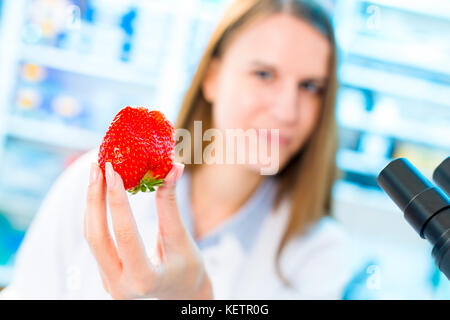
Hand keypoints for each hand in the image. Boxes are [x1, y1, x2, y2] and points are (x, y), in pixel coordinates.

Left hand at [84, 162, 212, 299]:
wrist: (181, 293)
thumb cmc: (188, 268)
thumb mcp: (180, 238)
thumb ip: (170, 204)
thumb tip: (174, 168)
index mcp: (144, 279)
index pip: (125, 234)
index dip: (116, 200)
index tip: (112, 171)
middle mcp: (120, 285)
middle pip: (97, 237)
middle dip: (94, 198)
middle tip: (97, 167)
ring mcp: (109, 282)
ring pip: (92, 238)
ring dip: (91, 204)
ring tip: (95, 173)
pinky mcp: (106, 274)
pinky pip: (95, 241)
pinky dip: (96, 215)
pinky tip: (98, 193)